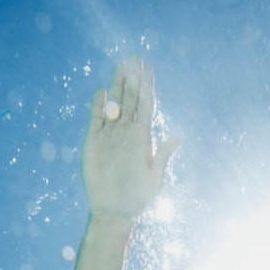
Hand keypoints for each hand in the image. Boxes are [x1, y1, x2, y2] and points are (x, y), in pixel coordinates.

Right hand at [82, 60, 177, 220]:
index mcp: (142, 138)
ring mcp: (109, 135)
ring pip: (114, 105)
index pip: (145, 106)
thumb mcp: (154, 180)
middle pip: (130, 100)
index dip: (147, 87)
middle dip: (133, 79)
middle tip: (135, 58)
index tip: (148, 69)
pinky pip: (95, 119)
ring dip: (117, 86)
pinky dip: (98, 106)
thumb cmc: (136, 199)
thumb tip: (177, 137)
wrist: (112, 211)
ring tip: (121, 66)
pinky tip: (102, 92)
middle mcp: (126, 132)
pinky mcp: (93, 141)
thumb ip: (162, 157)